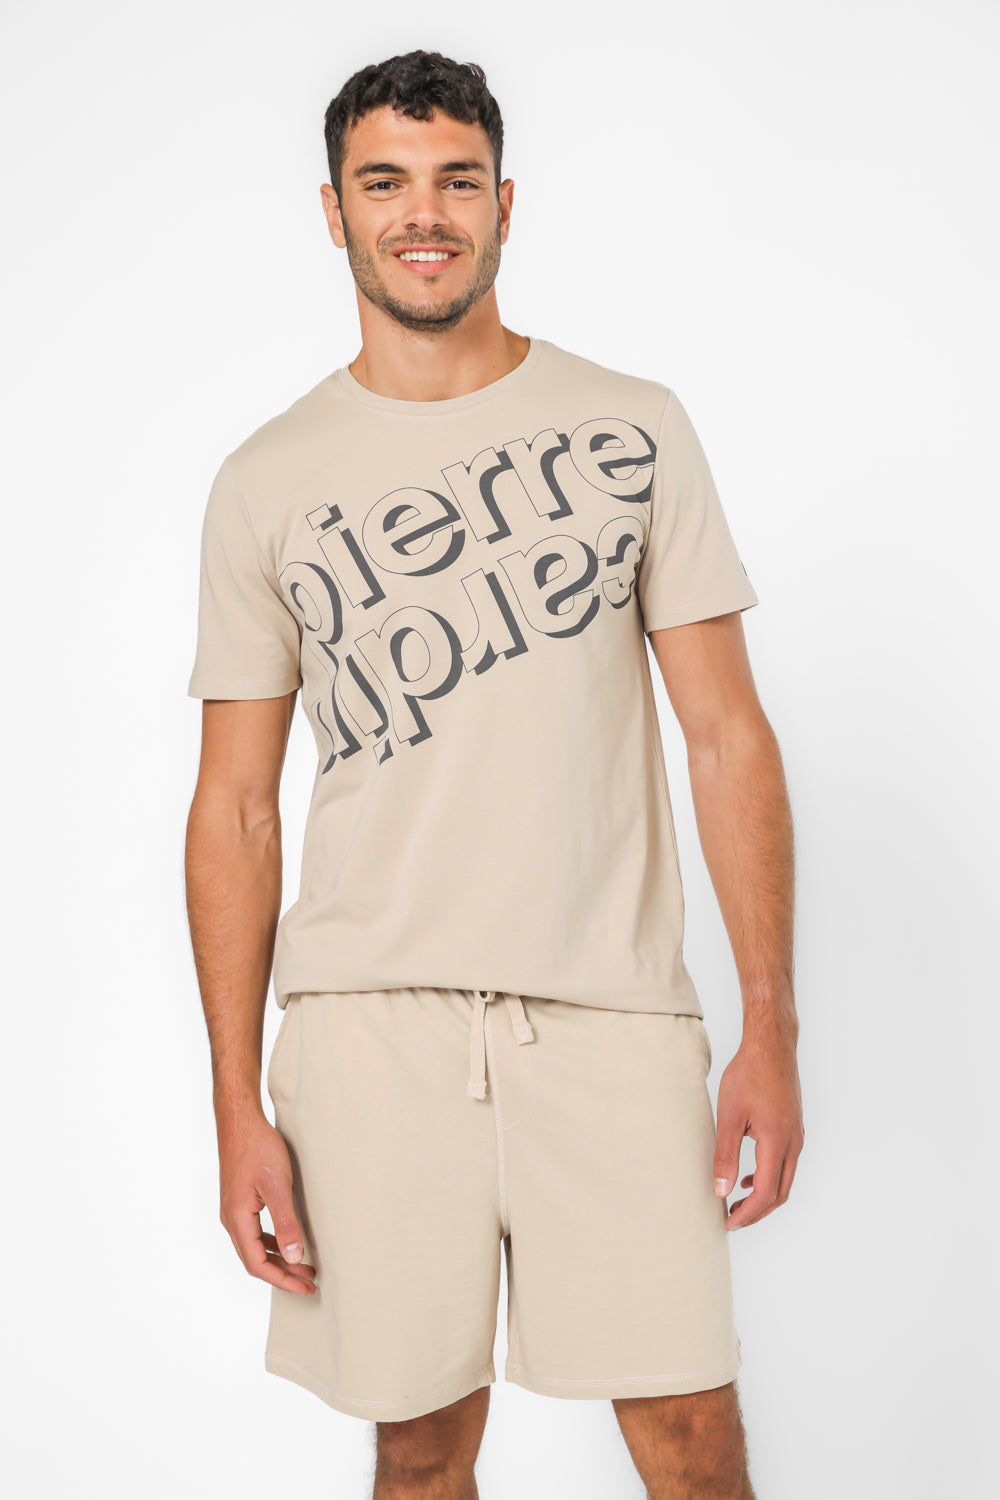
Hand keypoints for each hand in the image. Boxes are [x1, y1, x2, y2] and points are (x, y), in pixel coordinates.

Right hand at [217, 1107, 316, 1293]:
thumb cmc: (258, 1148)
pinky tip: (287, 1241)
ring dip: (278, 1258)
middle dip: (283, 1273)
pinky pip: (253, 1232)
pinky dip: (271, 1242)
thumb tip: (295, 1256)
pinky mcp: (239, 1200)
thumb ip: (285, 1223)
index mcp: (237, 1220)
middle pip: (255, 1260)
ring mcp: (233, 1210)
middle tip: (310, 1282)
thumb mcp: (278, 1186)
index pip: (257, 1265)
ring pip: (254, 1247)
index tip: (305, 1287)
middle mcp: (231, 1219)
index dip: (283, 1280)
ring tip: (304, 1265)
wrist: (240, 1120)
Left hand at [712, 1015, 803, 1231]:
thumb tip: (721, 1190)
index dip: (747, 1214)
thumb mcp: (729, 1115)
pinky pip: (786, 1165)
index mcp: (777, 1142)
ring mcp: (797, 1136)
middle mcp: (793, 1144)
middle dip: (756, 1212)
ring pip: (785, 1181)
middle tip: (731, 1219)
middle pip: (779, 1194)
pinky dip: (769, 1178)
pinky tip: (748, 1176)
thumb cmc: (749, 1075)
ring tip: (737, 1202)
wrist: (772, 1047)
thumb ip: (725, 1155)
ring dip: (763, 1197)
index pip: (766, 1193)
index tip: (728, 1222)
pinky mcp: (794, 1129)